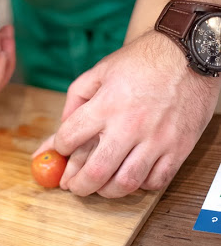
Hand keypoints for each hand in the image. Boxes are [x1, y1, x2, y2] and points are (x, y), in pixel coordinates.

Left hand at [34, 31, 219, 197]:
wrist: (186, 53)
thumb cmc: (141, 61)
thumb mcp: (100, 70)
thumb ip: (76, 98)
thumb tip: (63, 126)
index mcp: (106, 104)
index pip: (70, 138)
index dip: (59, 148)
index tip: (61, 150)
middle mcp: (130, 125)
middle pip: (96, 171)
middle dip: (78, 185)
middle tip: (73, 186)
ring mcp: (156, 140)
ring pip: (126, 183)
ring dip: (107, 192)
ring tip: (100, 187)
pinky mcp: (178, 148)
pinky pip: (156, 181)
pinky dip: (140, 186)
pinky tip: (131, 177)